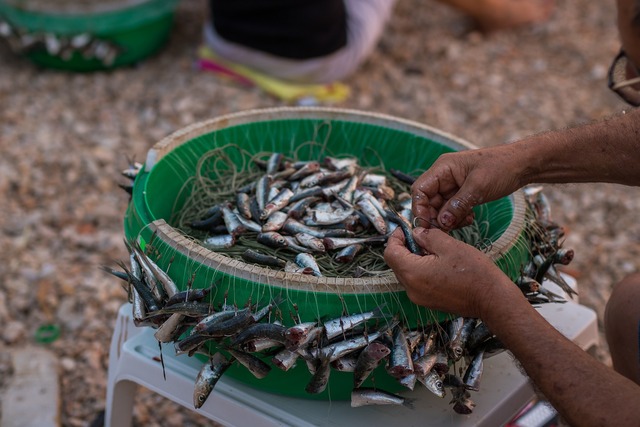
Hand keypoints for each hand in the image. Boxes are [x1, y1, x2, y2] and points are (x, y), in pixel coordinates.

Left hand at [384, 227, 513, 317]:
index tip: (408, 229)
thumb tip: (416, 233)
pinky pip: (416, 283)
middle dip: (405, 248)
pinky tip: (438, 264)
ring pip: (406, 273)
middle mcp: (411, 289)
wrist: (491, 300)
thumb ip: (427, 236)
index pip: (390, 252)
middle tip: (422, 237)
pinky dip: (421, 270)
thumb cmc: (473, 272)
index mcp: (413, 273)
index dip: (396, 237)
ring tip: (434, 250)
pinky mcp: (428, 302)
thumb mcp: (449, 245)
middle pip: (396, 263)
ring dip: (414, 259)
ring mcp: (419, 298)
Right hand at [411, 146, 522, 229]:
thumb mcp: (478, 187)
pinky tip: (469, 219)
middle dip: (436, 217)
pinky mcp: (462, 193)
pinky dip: (457, 217)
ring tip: (464, 222)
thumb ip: (457, 205)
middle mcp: (444, 176)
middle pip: (428, 201)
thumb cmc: (501, 167)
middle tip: (447, 230)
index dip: (420, 208)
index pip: (420, 190)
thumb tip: (441, 222)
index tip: (427, 225)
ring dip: (448, 219)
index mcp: (443, 168)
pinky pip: (452, 209)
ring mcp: (453, 185)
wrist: (523, 164)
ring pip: (440, 208)